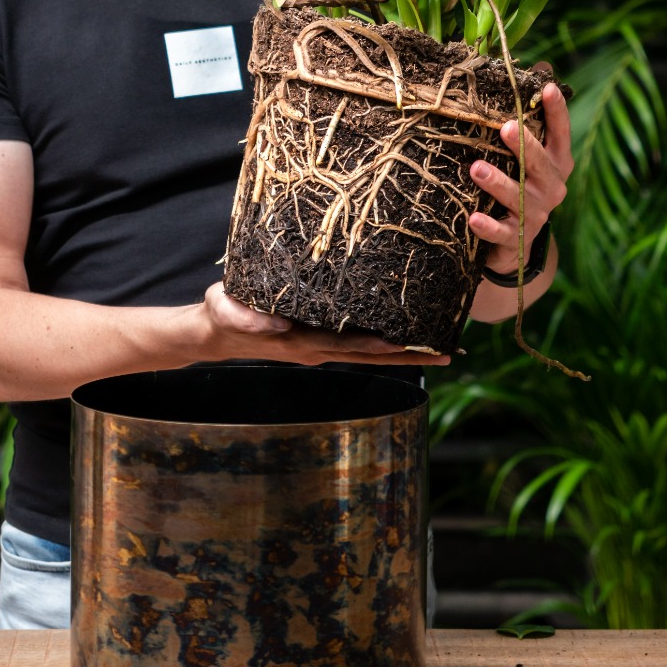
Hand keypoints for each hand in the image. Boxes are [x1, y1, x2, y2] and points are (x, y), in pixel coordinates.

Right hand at [197, 282, 450, 366]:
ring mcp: (323, 347)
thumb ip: (247, 316)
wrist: (217, 331)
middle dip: (411, 356)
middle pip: (372, 356)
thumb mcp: (227, 310)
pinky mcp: (322, 339)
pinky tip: (408, 334)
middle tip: (449, 353)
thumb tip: (276, 322)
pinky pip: (361, 343)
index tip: (405, 343)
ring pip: (372, 353)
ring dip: (408, 353)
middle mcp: (319, 349)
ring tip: (444, 347)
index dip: (375, 345)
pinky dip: (387, 341)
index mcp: (301, 343)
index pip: (347, 345)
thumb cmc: (223, 315)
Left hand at [469, 71, 572, 277]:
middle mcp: (551, 186)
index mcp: (556, 162)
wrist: (516, 246)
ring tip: (475, 168)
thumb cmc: (519, 185)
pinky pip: (502, 232)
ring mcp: (536, 214)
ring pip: (518, 196)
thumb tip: (541, 64)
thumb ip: (533, 116)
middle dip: (525, 146)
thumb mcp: (528, 154)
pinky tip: (472, 217)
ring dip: (497, 182)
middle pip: (541, 164)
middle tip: (506, 128)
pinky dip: (487, 226)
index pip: (560, 133)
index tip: (547, 87)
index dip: (556, 111)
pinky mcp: (516, 239)